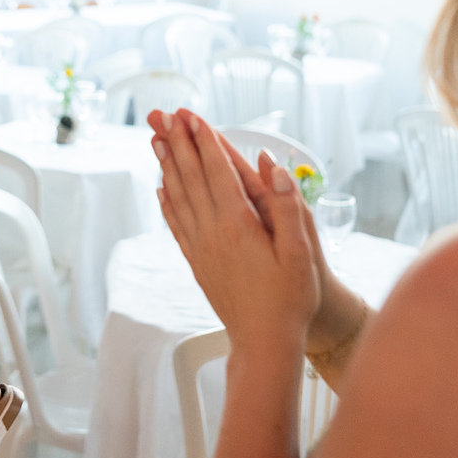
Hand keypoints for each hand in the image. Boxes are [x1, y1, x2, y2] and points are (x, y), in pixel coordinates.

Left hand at [147, 109, 320, 351]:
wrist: (264, 343)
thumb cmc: (291, 299)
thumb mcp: (301, 252)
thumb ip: (286, 207)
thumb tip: (271, 165)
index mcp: (238, 225)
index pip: (217, 172)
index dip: (204, 141)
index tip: (192, 115)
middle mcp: (212, 232)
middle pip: (191, 178)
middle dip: (178, 143)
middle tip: (164, 114)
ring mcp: (201, 248)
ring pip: (178, 197)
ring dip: (167, 165)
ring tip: (156, 139)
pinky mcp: (197, 262)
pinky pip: (177, 223)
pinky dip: (167, 201)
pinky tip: (162, 188)